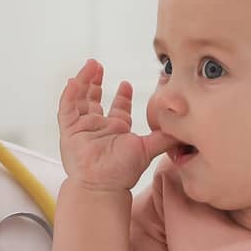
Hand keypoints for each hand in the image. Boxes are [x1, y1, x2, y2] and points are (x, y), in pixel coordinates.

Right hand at [58, 60, 175, 192]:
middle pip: (94, 100)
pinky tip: (76, 80)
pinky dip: (70, 93)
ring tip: (90, 65)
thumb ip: (164, 138)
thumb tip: (184, 130)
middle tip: (99, 66)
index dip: (122, 95)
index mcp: (117, 131)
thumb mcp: (148, 149)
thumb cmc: (123, 172)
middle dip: (96, 82)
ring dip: (84, 81)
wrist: (103, 185)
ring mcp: (82, 129)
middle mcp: (99, 128)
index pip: (118, 109)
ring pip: (79, 99)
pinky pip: (66, 108)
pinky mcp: (69, 130)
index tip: (127, 83)